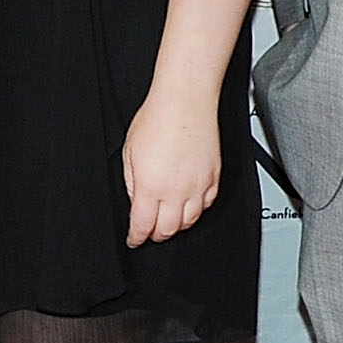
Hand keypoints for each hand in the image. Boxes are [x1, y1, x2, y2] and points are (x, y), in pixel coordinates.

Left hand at [123, 86, 220, 247]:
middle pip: (167, 230)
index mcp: (150, 187)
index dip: (137, 238)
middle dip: (156, 235)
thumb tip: (135, 200)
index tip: (134, 240)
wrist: (185, 102)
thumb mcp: (129, 152)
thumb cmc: (156, 119)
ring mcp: (198, 186)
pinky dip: (196, 211)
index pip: (143, 226)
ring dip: (176, 226)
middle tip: (149, 232)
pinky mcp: (213, 178)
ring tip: (168, 222)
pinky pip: (206, 205)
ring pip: (189, 222)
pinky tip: (188, 205)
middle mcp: (176, 191)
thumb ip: (131, 182)